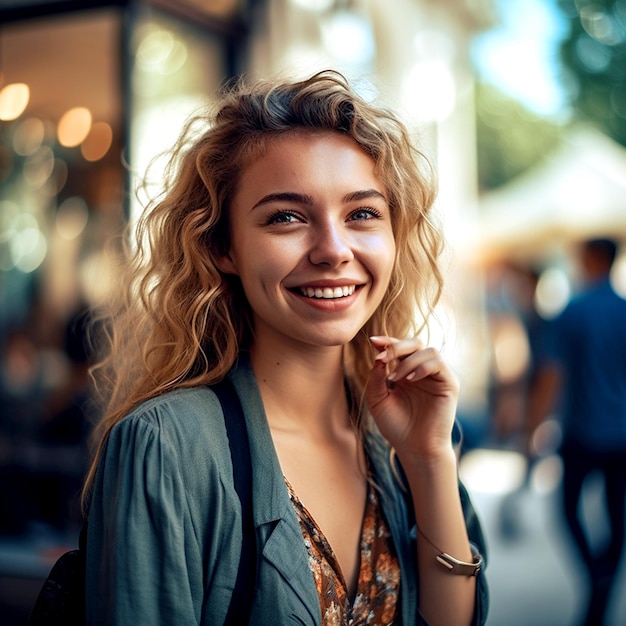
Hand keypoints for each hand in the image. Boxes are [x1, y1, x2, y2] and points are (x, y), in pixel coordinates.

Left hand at [367, 336, 459, 459]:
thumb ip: (376, 377)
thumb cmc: (396, 427)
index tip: (373, 342)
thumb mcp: (378, 400)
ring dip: (408, 360)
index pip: (400, 348)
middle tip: (382, 357)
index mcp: (406, 372)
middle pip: (415, 343)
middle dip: (397, 346)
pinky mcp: (450, 384)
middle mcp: (423, 371)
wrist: (414, 448)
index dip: (387, 342)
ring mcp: (438, 377)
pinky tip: (410, 380)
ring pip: (429, 350)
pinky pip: (439, 364)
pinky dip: (422, 367)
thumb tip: (378, 356)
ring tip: (395, 378)